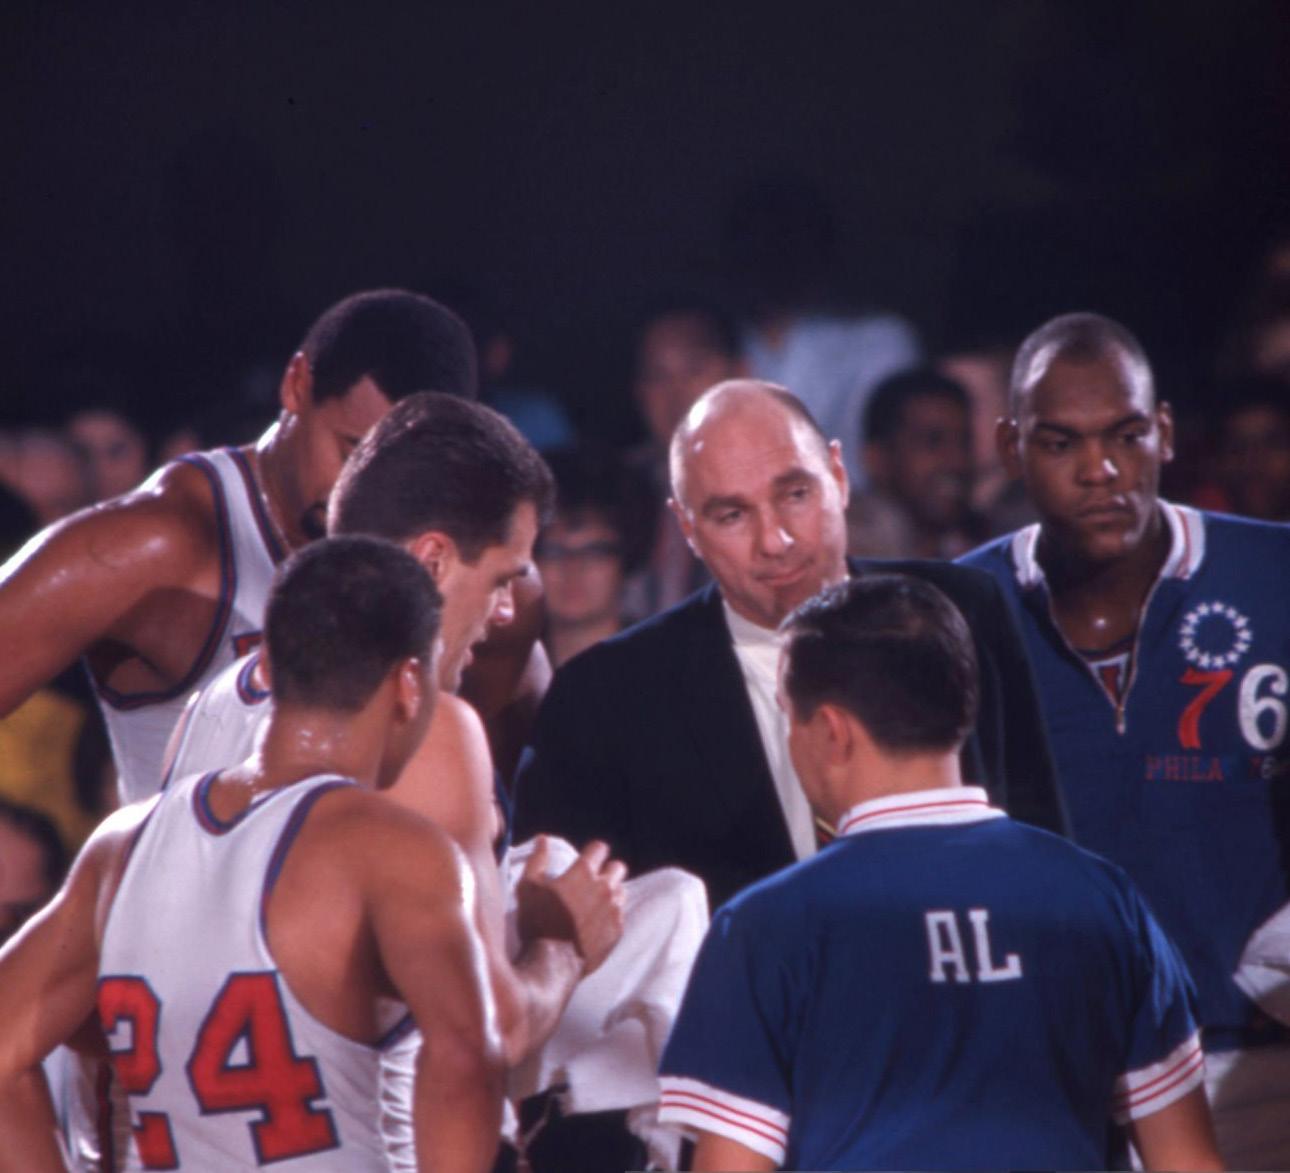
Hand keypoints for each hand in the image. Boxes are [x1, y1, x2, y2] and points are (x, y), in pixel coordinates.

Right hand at [515, 836, 626, 973]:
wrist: (551, 963)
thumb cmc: (537, 922)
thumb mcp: (528, 887)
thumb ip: (537, 859)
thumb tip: (543, 839)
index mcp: (583, 872)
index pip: (600, 848)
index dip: (593, 851)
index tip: (587, 858)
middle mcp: (604, 887)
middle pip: (617, 867)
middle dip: (607, 869)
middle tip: (593, 880)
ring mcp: (614, 909)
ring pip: (621, 890)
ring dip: (611, 892)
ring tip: (595, 902)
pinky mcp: (618, 930)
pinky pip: (620, 914)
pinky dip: (611, 914)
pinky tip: (597, 922)